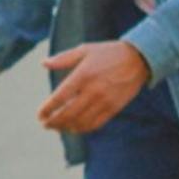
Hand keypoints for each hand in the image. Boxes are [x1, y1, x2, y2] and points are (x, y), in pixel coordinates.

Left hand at [34, 40, 151, 134]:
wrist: (138, 59)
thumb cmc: (108, 53)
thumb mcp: (85, 50)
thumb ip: (63, 58)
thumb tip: (44, 63)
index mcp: (83, 75)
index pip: (60, 98)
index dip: (47, 109)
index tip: (40, 115)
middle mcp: (93, 90)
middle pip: (68, 113)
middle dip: (54, 122)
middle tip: (45, 125)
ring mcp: (104, 101)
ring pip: (81, 122)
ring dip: (66, 127)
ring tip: (57, 128)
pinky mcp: (114, 108)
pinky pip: (95, 124)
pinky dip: (82, 129)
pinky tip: (74, 128)